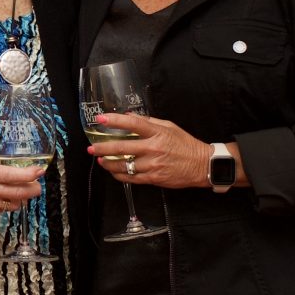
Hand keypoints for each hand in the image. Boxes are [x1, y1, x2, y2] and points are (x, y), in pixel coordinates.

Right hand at [0, 120, 46, 216]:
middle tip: (38, 184)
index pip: (15, 176)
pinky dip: (9, 204)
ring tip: (24, 191)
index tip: (40, 170)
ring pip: (14, 205)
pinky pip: (2, 210)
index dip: (31, 174)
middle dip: (34, 190)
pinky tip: (8, 197)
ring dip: (23, 198)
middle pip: (21, 194)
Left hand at [86, 111, 214, 189]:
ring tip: (100, 160)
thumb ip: (150, 122)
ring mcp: (152, 165)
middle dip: (103, 148)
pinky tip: (113, 171)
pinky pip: (131, 178)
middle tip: (92, 148)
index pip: (132, 123)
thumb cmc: (186, 144)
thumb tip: (130, 116)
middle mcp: (153, 148)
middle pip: (122, 147)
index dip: (114, 121)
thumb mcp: (170, 127)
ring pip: (124, 165)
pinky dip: (119, 175)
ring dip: (108, 164)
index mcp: (157, 133)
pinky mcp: (153, 178)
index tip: (101, 119)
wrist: (202, 165)